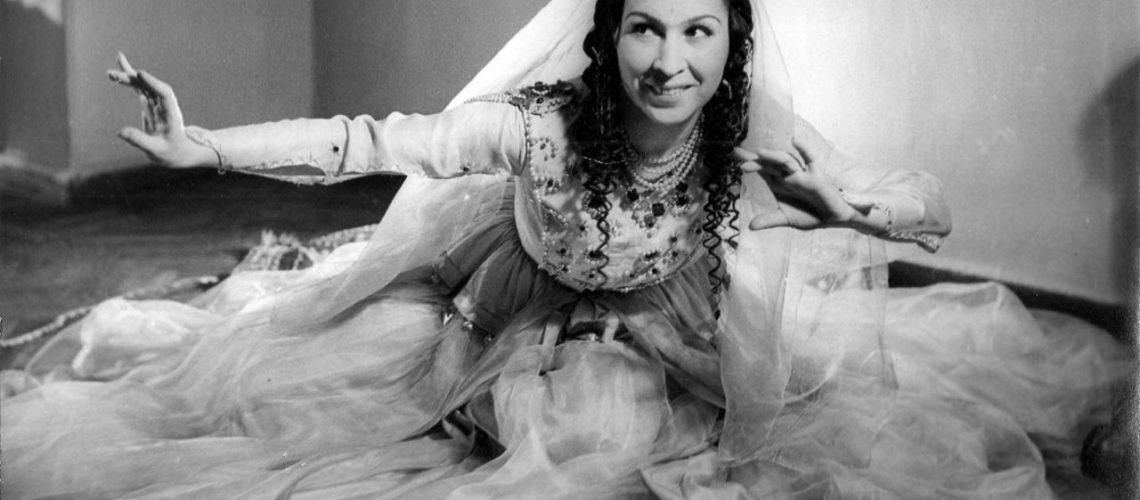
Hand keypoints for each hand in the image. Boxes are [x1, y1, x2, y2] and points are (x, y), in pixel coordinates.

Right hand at [108, 53, 213, 167]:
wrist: (178, 152)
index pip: (165, 94)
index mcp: (172, 115)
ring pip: (144, 87)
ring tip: (109, 74)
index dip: (153, 83)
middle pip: (150, 87)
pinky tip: (120, 74)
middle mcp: (165, 106)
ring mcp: (158, 104)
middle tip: (113, 76)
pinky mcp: (150, 105)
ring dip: (128, 79)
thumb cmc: (170, 152)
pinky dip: (131, 81)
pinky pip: (141, 90)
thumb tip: (120, 132)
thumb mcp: (156, 150)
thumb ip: (140, 140)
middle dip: (133, 79)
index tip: (140, 74)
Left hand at [736, 139, 877, 231]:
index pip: (762, 170)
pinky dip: (804, 150)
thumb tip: (750, 226)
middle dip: (756, 160)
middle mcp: (789, 176)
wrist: (833, 219)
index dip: (750, 162)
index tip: (735, 153)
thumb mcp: (787, 219)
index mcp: (780, 183)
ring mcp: (802, 174)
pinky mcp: (817, 177)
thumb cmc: (811, 214)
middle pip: (770, 164)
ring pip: (786, 161)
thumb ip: (769, 220)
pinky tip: (794, 141)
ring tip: (759, 153)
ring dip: (773, 156)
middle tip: (740, 157)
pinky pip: (811, 160)